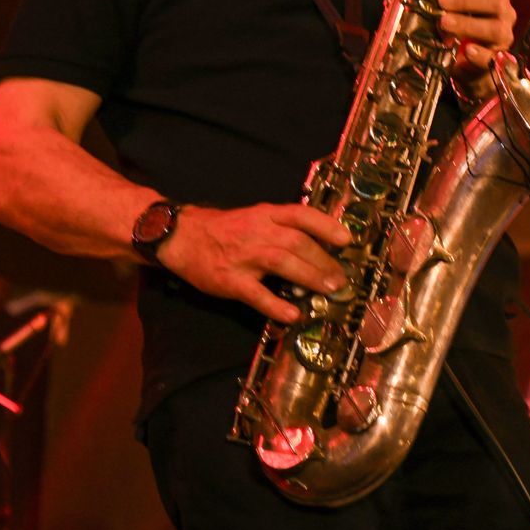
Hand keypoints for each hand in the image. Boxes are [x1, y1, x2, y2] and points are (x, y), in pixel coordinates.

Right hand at [155, 203, 351, 322]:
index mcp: (266, 215)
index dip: (326, 226)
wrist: (182, 236)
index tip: (347, 240)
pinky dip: (275, 304)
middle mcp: (258, 232)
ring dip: (309, 276)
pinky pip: (255, 293)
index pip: (301, 215)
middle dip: (323, 260)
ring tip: (329, 289)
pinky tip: (293, 314)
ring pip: (282, 262)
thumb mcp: (256, 217)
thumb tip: (321, 243)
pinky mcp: (230, 280)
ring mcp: (244, 256)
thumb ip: (283, 227)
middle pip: (297, 242)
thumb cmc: (226, 229)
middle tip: (342, 279)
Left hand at [437, 0, 516, 78]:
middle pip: (496, 1)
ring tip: (444, 22)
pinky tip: (466, 51)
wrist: (473, 56)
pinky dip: (479, 54)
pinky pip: (492, 57)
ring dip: (468, 24)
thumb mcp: (459, 4)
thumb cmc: (464, 20)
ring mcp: (504, 34)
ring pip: (495, 28)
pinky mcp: (498, 58)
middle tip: (442, 0)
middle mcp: (505, 10)